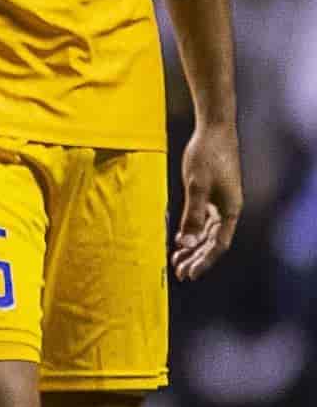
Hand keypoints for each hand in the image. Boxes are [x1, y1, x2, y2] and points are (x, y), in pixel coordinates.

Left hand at [172, 118, 244, 278]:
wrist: (213, 130)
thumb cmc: (207, 156)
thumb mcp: (196, 186)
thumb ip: (192, 215)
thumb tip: (187, 243)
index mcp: (231, 210)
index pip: (219, 244)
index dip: (204, 261)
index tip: (189, 275)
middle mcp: (228, 210)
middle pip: (213, 242)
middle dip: (197, 259)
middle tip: (180, 274)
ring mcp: (220, 202)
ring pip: (208, 233)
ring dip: (193, 247)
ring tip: (176, 262)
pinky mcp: (211, 195)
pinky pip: (202, 220)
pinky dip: (192, 231)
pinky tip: (180, 239)